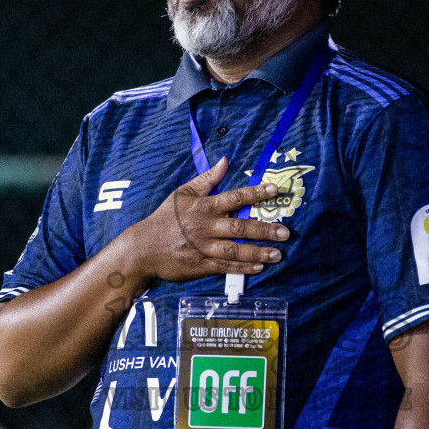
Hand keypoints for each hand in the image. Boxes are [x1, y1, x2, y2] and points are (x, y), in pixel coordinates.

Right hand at [120, 157, 289, 284]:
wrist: (142, 248)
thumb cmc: (165, 219)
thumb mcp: (182, 194)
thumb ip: (207, 179)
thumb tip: (225, 161)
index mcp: (203, 206)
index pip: (234, 197)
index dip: (256, 193)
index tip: (275, 190)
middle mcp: (206, 227)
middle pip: (240, 226)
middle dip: (265, 229)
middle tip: (286, 232)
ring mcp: (203, 248)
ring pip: (235, 249)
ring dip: (259, 252)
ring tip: (278, 254)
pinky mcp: (200, 266)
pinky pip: (225, 267)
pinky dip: (243, 267)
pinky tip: (259, 267)